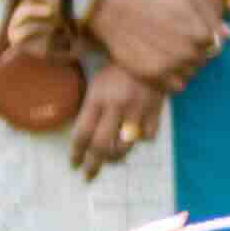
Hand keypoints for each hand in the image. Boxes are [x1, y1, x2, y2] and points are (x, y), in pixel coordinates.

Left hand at [70, 59, 167, 178]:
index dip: (76, 152)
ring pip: (124, 146)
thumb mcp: (98, 82)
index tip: (74, 163)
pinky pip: (148, 137)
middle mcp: (116, 108)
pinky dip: (142, 140)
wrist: (153, 54)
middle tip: (88, 176)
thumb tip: (86, 133)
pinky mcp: (156, 112)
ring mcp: (137, 111)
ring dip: (116, 157)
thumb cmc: (119, 67)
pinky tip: (137, 136)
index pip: (82, 133)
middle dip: (92, 165)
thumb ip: (92, 106)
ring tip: (112, 160)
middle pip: (100, 145)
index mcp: (98, 98)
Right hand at [85, 0, 222, 90]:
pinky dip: (172, 79)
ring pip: (190, 74)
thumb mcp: (185, 2)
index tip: (188, 35)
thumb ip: (210, 19)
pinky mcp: (153, 75)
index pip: (214, 47)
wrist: (115, 11)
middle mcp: (189, 52)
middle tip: (174, 44)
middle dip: (193, 54)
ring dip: (183, 67)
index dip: (202, 42)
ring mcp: (171, 65)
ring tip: (167, 54)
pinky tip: (162, 66)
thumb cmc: (152, 3)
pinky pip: (175, 86)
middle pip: (202, 61)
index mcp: (201, 34)